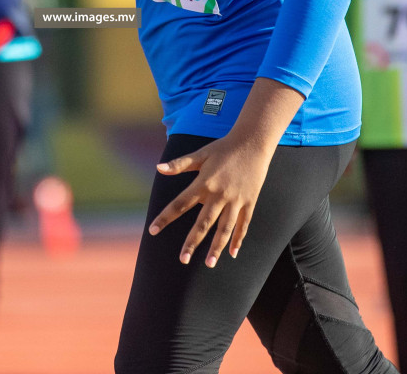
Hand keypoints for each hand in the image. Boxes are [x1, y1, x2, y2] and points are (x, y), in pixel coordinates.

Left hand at [149, 132, 274, 267]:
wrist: (253, 142)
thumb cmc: (224, 148)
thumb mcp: (201, 154)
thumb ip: (180, 164)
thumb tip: (158, 168)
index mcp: (204, 183)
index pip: (180, 203)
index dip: (165, 217)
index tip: (153, 230)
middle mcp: (219, 194)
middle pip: (203, 223)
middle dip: (192, 242)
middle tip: (183, 259)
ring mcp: (236, 200)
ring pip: (225, 228)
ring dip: (217, 247)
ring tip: (209, 263)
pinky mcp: (249, 202)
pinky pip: (243, 224)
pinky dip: (238, 239)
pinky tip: (233, 253)